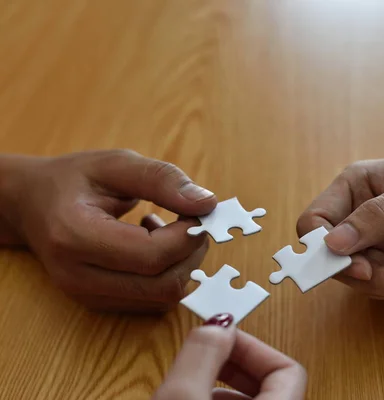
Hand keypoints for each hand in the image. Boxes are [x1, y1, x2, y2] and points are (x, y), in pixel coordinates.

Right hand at [0, 150, 216, 311]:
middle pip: (163, 285)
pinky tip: (155, 246)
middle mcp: (78, 276)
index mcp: (74, 236)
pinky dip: (168, 275)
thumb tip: (207, 203)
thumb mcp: (117, 164)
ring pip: (163, 298)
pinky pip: (154, 301)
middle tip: (191, 221)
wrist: (32, 205)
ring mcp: (88, 295)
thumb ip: (162, 180)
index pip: (151, 256)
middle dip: (192, 253)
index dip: (188, 235)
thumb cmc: (74, 180)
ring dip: (183, 265)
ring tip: (167, 230)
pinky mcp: (100, 303)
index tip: (197, 210)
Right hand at [153, 313, 306, 399]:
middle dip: (233, 365)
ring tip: (188, 386)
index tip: (219, 339)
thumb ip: (202, 357)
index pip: (288, 369)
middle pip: (269, 384)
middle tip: (201, 357)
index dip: (253, 347)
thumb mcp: (183, 399)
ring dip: (220, 387)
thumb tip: (217, 324)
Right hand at [297, 159, 383, 303]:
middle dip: (377, 278)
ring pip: (372, 285)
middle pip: (340, 264)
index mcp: (354, 190)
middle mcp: (359, 223)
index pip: (314, 222)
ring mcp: (380, 250)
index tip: (355, 265)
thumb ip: (377, 215)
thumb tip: (332, 245)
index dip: (322, 248)